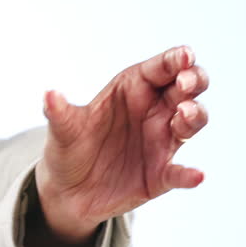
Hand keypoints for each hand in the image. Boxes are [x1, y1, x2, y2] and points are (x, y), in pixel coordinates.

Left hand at [36, 45, 209, 238]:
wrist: (66, 191)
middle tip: (184, 84)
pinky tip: (196, 176)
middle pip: (187, 88)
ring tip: (184, 115)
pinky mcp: (161, 174)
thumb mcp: (63, 130)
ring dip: (195, 116)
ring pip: (192, 122)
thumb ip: (60, 113)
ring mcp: (161, 141)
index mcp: (132, 89)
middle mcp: (153, 110)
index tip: (185, 55)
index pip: (161, 68)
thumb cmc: (69, 148)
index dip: (176, 59)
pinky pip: (179, 173)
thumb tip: (49, 95)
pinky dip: (189, 174)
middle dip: (193, 81)